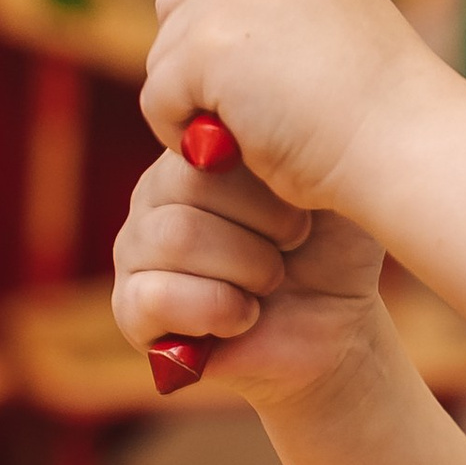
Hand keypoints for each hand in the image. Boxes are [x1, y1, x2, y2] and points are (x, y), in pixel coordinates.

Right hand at [111, 147, 389, 406]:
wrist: (334, 330)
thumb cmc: (333, 252)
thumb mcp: (332, 189)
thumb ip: (301, 144)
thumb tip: (259, 134)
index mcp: (200, 154)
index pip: (207, 136)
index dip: (266, 183)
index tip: (303, 210)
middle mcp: (158, 194)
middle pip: (189, 184)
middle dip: (265, 227)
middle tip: (290, 250)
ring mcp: (136, 249)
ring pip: (175, 237)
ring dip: (247, 270)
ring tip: (270, 285)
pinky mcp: (131, 308)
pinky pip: (154, 296)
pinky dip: (216, 310)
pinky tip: (243, 316)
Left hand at [142, 0, 440, 213]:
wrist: (404, 142)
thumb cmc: (382, 112)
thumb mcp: (333, 28)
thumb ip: (279, 13)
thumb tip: (223, 40)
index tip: (225, 42)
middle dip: (193, 55)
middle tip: (242, 104)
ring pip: (163, 53)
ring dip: (192, 100)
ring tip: (252, 132)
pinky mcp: (206, 44)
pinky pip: (158, 97)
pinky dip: (183, 134)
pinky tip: (236, 151)